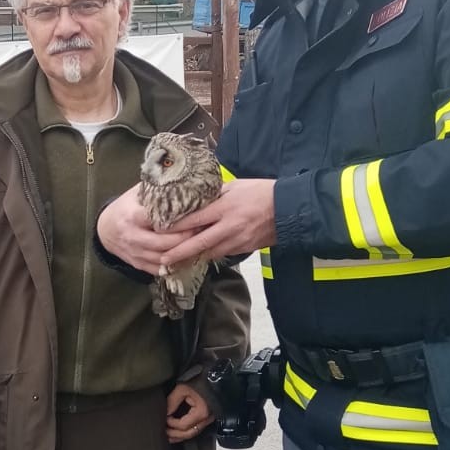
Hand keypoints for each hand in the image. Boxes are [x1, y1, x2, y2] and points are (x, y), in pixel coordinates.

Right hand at [96, 186, 189, 273]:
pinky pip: (159, 269)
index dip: (177, 220)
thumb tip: (181, 181)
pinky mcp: (138, 264)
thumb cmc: (125, 207)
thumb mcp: (136, 193)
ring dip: (182, 253)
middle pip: (163, 243)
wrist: (105, 229)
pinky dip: (174, 266)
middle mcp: (132, 236)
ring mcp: (135, 252)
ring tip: (197, 244)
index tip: (195, 216)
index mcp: (132, 216)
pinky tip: (186, 257)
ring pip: (163, 258)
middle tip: (201, 230)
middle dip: (184, 238)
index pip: (157, 220)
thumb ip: (156, 189)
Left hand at [160, 179, 277, 268]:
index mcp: (225, 208)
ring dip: (192, 258)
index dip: (176, 227)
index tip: (160, 231)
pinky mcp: (244, 248)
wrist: (288, 209)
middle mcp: (229, 226)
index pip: (195, 219)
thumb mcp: (235, 186)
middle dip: (179, 252)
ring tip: (175, 263)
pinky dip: (209, 257)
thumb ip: (214, 195)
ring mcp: (237, 240)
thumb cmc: (261, 192)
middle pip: (199, 243)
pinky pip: (222, 254)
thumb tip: (195, 200)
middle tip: (163, 260)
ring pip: (210, 253)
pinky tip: (198, 258)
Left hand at [166, 383, 212, 443]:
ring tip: (169, 437)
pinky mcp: (207, 417)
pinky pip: (196, 428)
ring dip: (180, 436)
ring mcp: (208, 419)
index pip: (183, 425)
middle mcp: (206, 419)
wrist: (214, 376)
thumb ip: (172, 401)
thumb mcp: (183, 388)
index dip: (172, 423)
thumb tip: (165, 413)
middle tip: (164, 433)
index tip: (165, 418)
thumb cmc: (201, 379)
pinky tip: (178, 432)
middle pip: (189, 433)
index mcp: (201, 412)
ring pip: (193, 433)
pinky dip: (186, 431)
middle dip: (175, 435)